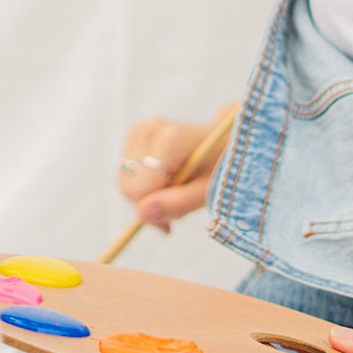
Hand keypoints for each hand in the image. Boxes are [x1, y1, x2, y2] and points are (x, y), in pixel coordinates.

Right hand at [114, 112, 231, 231]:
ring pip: (125, 181)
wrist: (227, 139)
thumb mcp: (208, 191)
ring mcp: (140, 129)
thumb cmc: (223, 165)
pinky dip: (143, 186)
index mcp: (169, 139)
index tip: (172, 223)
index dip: (153, 211)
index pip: (139, 189)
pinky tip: (165, 184)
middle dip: (147, 204)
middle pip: (127, 185)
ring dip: (145, 197)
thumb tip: (141, 214)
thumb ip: (178, 203)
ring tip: (174, 195)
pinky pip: (127, 173)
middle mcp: (149, 129)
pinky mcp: (135, 134)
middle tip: (175, 212)